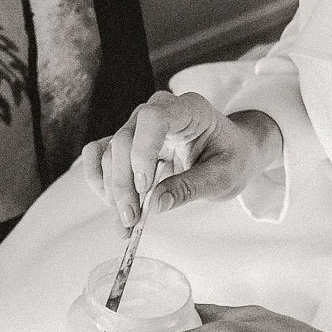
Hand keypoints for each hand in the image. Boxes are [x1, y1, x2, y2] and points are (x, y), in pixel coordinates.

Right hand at [80, 90, 281, 229]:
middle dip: (123, 184)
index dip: (142, 151)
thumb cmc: (232, 157)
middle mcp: (157, 110)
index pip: (153, 118)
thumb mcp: (223, 176)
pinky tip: (113, 206)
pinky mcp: (128, 142)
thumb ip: (190, 187)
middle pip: (124, 139)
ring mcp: (138, 125)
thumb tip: (154, 205)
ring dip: (111, 190)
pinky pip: (100, 155)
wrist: (231, 151)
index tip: (145, 187)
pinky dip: (101, 183)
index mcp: (188, 109)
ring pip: (108, 152)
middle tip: (132, 219)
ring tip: (126, 222)